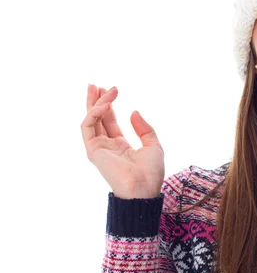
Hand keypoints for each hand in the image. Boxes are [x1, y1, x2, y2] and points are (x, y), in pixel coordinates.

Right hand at [81, 84, 164, 198]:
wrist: (144, 189)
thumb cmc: (151, 172)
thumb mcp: (153, 145)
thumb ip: (144, 129)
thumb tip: (134, 111)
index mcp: (120, 146)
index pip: (109, 122)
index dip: (109, 106)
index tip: (112, 90)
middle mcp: (106, 146)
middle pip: (96, 119)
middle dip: (94, 101)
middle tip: (94, 84)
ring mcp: (98, 148)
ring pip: (90, 120)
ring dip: (95, 103)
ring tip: (102, 88)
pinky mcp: (93, 150)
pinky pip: (88, 127)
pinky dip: (94, 113)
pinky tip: (105, 104)